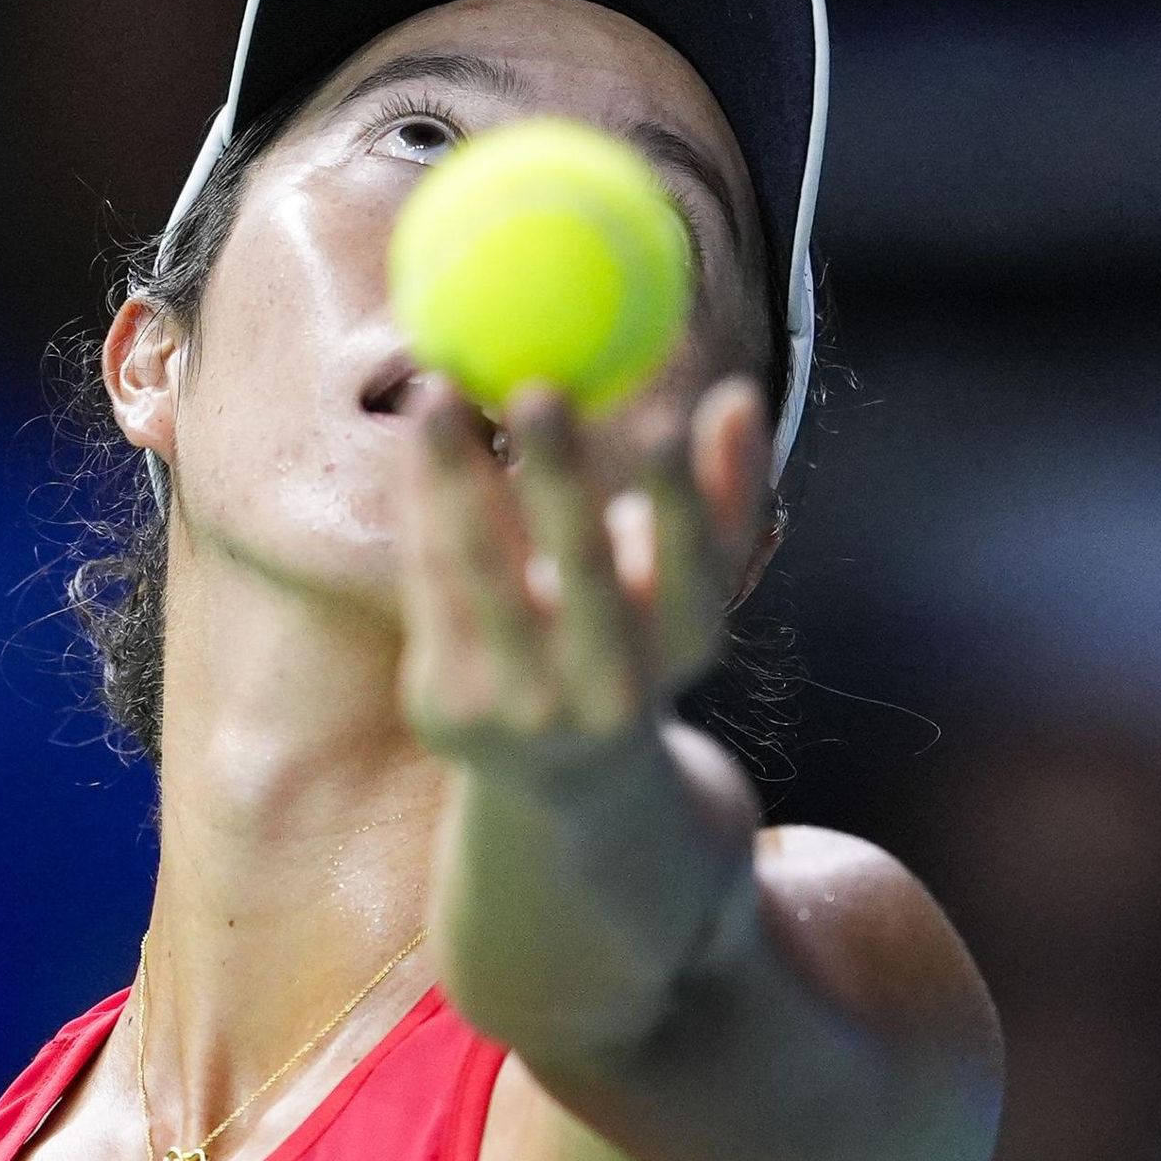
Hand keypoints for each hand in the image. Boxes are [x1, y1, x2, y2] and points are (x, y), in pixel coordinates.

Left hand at [396, 373, 772, 776]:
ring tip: (440, 392)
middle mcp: (611, 688)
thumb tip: (739, 395)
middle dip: (562, 478)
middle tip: (538, 389)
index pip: (694, 569)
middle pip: (585, 572)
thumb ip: (725, 488)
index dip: (680, 499)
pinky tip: (420, 436)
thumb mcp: (692, 579)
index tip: (663, 417)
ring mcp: (525, 703)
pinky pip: (431, 582)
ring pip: (486, 570)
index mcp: (686, 645)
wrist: (558, 771)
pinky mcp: (448, 704)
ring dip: (457, 475)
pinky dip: (423, 504)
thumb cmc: (634, 634)